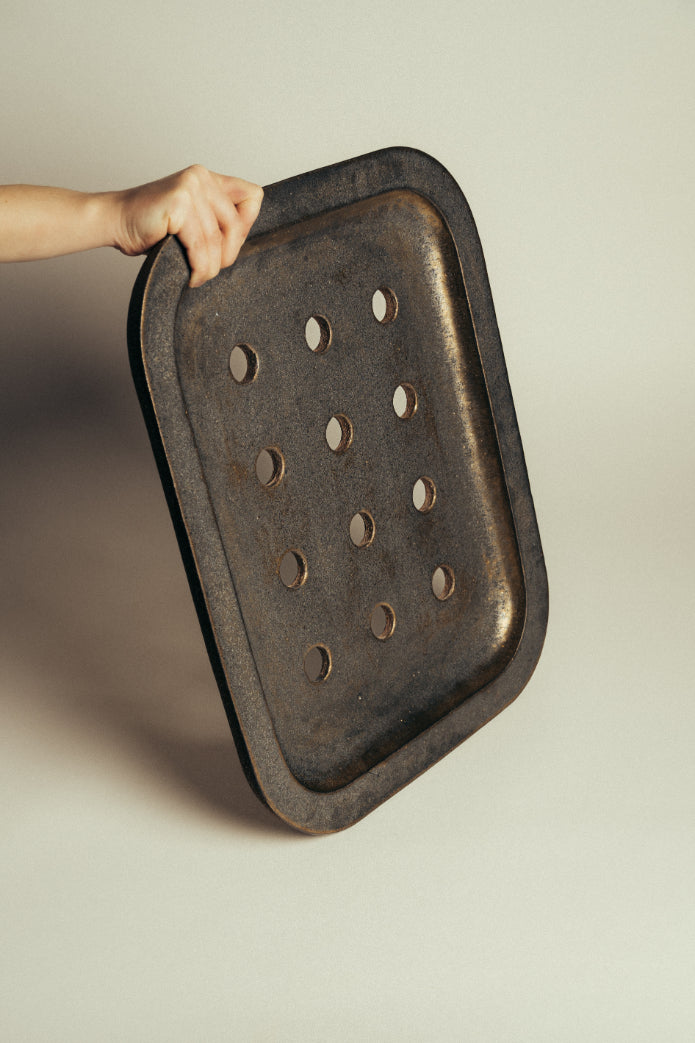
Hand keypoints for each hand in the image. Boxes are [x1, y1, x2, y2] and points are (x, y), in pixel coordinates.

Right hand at [115, 165, 263, 286]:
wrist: (115, 221)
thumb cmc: (151, 225)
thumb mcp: (193, 220)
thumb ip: (216, 221)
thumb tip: (241, 241)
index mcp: (208, 178)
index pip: (253, 197)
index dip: (245, 226)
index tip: (225, 244)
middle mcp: (201, 177)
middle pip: (235, 225)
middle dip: (226, 255)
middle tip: (208, 268)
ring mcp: (189, 188)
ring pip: (216, 241)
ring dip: (209, 268)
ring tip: (198, 276)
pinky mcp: (179, 204)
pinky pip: (200, 247)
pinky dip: (198, 268)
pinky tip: (191, 275)